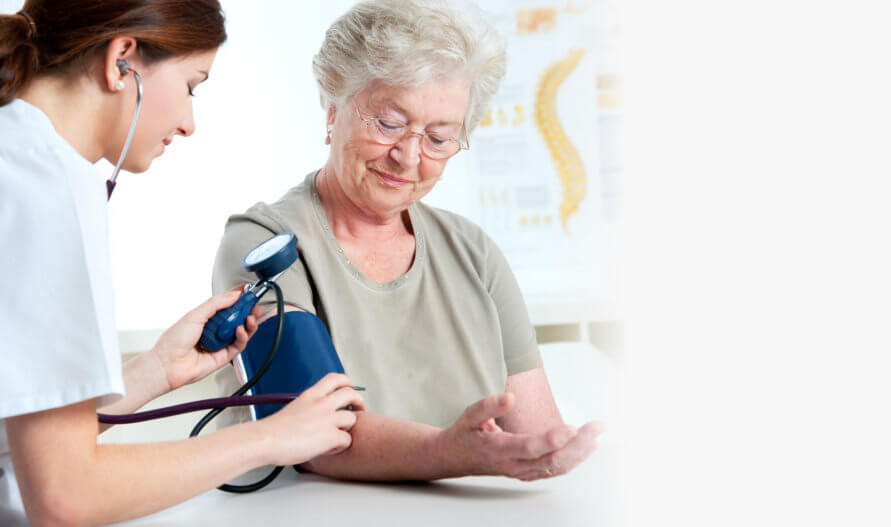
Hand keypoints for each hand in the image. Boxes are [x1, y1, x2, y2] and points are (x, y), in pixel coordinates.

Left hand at [150, 286, 260, 391]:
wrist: (168, 364)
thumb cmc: (173, 342)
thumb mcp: (195, 315)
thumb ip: (215, 304)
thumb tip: (233, 295)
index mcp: (206, 318)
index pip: (226, 305)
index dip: (237, 298)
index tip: (247, 291)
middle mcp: (215, 330)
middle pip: (237, 318)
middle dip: (248, 310)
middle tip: (254, 303)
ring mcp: (220, 342)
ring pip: (242, 331)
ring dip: (249, 323)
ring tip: (251, 317)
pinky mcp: (225, 356)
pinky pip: (239, 345)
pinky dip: (243, 336)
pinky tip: (240, 330)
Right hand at [259, 373, 365, 465]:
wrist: (266, 440)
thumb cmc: (274, 431)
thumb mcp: (293, 408)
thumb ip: (308, 408)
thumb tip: (316, 418)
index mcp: (311, 395)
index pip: (335, 379)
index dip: (347, 381)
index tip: (350, 386)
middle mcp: (322, 404)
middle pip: (351, 393)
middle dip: (359, 401)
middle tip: (359, 409)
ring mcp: (328, 419)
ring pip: (352, 419)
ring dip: (347, 428)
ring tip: (337, 436)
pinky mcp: (331, 436)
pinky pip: (347, 440)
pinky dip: (340, 446)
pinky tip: (329, 449)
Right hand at [438, 393, 602, 480]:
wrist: (455, 458)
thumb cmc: (464, 434)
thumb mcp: (469, 415)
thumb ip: (488, 406)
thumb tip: (510, 398)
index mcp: (499, 449)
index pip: (530, 448)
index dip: (552, 439)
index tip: (572, 428)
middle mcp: (514, 465)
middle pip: (552, 460)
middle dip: (578, 444)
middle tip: (597, 427)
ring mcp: (522, 471)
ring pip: (557, 467)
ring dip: (581, 452)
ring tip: (597, 434)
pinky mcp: (528, 472)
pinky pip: (555, 469)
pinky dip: (574, 459)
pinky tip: (587, 447)